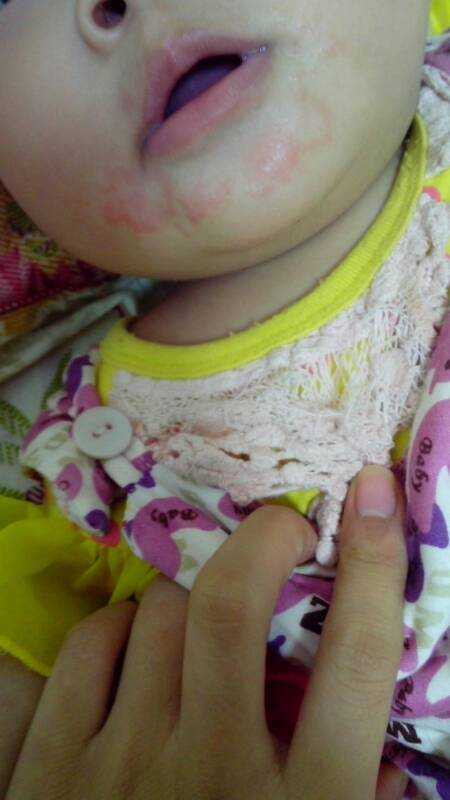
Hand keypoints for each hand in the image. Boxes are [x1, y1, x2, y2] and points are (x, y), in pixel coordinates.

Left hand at [5, 466, 408, 799]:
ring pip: (158, 613)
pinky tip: (134, 661)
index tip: (373, 494)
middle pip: (229, 605)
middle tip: (284, 531)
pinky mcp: (48, 768)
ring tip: (199, 636)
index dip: (373, 562)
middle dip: (263, 540)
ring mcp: (118, 765)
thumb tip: (388, 763)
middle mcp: (210, 772)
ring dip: (190, 604)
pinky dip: (121, 631)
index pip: (354, 660)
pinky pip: (93, 644)